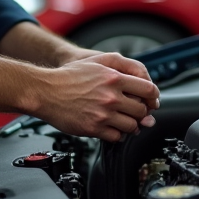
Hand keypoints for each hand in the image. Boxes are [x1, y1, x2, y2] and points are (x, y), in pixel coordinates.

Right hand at [28, 56, 159, 141]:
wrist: (46, 91)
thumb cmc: (70, 76)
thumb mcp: (97, 61)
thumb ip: (122, 67)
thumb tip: (140, 80)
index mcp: (114, 78)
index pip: (148, 90)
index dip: (152, 97)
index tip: (150, 101)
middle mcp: (110, 97)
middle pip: (142, 110)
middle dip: (142, 112)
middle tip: (136, 112)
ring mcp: (103, 114)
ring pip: (132, 126)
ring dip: (132, 125)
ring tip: (125, 121)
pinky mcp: (94, 128)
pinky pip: (117, 137)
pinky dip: (118, 134)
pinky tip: (113, 128)